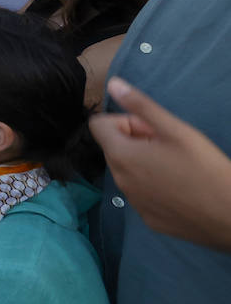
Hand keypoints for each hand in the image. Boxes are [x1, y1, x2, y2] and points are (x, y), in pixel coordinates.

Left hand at [91, 78, 230, 251]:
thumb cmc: (204, 167)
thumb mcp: (174, 129)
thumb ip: (140, 105)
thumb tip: (113, 84)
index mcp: (121, 156)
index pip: (99, 126)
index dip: (124, 121)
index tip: (151, 128)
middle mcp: (119, 180)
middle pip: (115, 148)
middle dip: (136, 141)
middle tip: (169, 145)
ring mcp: (133, 203)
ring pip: (128, 172)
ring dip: (144, 163)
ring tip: (177, 166)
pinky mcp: (149, 219)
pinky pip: (141, 194)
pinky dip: (153, 186)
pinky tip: (180, 188)